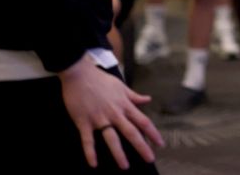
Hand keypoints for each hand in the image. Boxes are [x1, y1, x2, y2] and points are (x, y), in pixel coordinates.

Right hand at [59, 54, 163, 168]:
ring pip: (111, 138)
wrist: (79, 74)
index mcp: (124, 105)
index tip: (160, 144)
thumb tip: (148, 99)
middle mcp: (114, 113)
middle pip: (131, 132)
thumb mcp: (121, 86)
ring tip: (125, 166)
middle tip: (150, 159)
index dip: (152, 133)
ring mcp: (99, 118)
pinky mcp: (84, 122)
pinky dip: (90, 152)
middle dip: (141, 146)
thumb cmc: (101, 79)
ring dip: (118, 153)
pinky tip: (93, 164)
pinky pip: (88, 140)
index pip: (142, 121)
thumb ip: (134, 96)